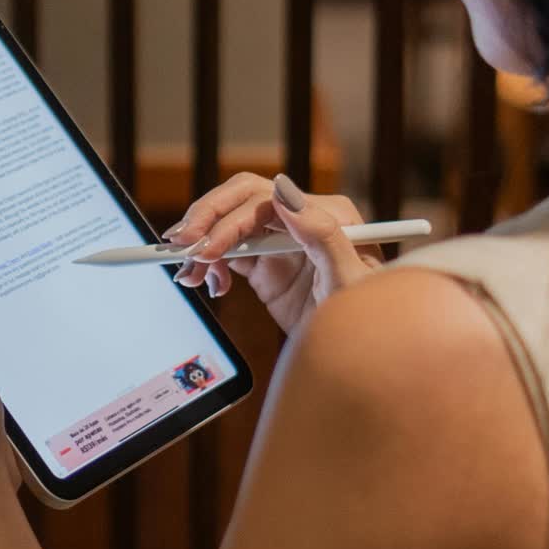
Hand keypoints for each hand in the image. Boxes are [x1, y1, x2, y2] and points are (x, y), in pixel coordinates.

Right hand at [163, 172, 382, 332]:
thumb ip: (323, 234)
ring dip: (203, 245)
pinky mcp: (267, 264)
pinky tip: (208, 284)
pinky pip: (229, 252)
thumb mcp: (351, 281)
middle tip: (179, 247)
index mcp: (327, 215)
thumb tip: (285, 192)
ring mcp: (282, 241)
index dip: (229, 220)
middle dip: (206, 221)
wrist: (362, 357)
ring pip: (229, 224)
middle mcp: (302, 220)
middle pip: (241, 201)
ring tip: (190, 276)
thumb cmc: (368, 320)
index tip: (206, 248)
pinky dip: (211, 264)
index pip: (265, 200)